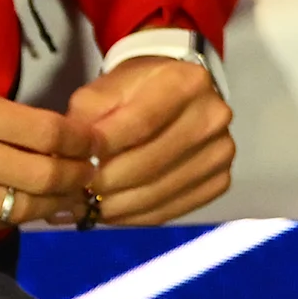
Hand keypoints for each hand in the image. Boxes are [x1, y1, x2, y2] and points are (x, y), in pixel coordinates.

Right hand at [0, 65, 96, 232]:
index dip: (83, 143)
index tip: (95, 143)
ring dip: (50, 206)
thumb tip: (41, 136)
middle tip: (92, 176)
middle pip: (45, 178)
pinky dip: (8, 218)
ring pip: (18, 209)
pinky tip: (20, 210)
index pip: (51, 135)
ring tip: (65, 199)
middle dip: (79, 179)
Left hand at [63, 52, 235, 225]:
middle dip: (107, 183)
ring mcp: (221, 150)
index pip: (142, 122)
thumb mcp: (105, 89)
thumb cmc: (134, 91)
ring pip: (161, 191)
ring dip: (118, 207)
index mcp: (187, 82)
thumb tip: (76, 159)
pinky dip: (138, 217)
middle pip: (152, 161)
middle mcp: (214, 115)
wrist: (172, 95)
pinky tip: (116, 213)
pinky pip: (174, 209)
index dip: (105, 147)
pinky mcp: (220, 179)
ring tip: (89, 208)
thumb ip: (87, 118)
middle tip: (76, 194)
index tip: (76, 162)